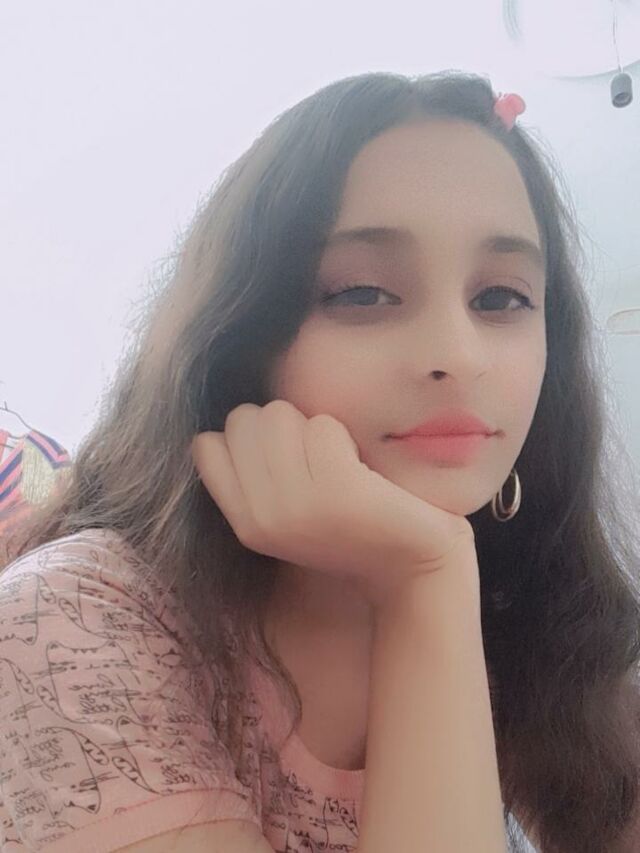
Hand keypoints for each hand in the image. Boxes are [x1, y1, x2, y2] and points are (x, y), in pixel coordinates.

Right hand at [191, 400, 477, 608]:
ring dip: (310, 426)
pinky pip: (322, 426)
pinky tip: (357, 467)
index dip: (245, 437)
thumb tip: (228, 426)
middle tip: (314, 459)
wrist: (411, 566)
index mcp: (244, 524)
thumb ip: (253, 479)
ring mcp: (296, 505)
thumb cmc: (351, 529)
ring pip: (278, 414)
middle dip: (278, 423)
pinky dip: (341, 435)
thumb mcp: (286, 514)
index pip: (206, 445)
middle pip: (241, 420)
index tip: (281, 458)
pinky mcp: (336, 491)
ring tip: (336, 463)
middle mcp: (261, 518)